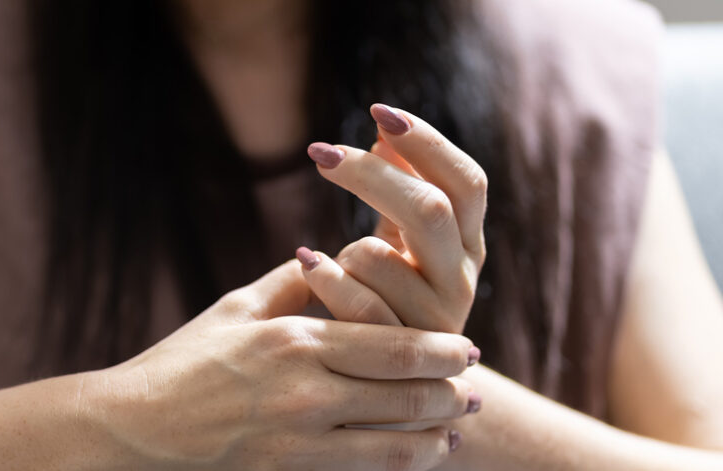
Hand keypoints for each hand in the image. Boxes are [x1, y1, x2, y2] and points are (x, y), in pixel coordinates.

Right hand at [86, 260, 476, 469]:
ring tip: (456, 428)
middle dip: (450, 393)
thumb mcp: (236, 310)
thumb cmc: (184, 361)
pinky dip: (401, 463)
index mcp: (296, 340)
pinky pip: (363, 470)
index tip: (468, 351)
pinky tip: (418, 454)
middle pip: (404, 394)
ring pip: (393, 441)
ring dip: (435, 435)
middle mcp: (305, 390)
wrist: (133, 429)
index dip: (439, 352)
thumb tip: (331, 256)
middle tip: (475, 390)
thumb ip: (290, 283)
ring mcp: (298, 439)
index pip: (391, 345)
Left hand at [305, 104, 487, 333]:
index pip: (467, 182)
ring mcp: (434, 320)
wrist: (407, 376)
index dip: (428, 143)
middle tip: (320, 152)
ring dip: (343, 247)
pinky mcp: (397, 354)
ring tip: (331, 260)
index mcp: (469, 241)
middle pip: (429, 209)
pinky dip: (324, 277)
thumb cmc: (397, 289)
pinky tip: (308, 264)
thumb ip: (402, 186)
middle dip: (368, 176)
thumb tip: (385, 131)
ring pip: (377, 257)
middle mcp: (462, 278)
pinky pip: (353, 302)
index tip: (378, 111)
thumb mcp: (406, 237)